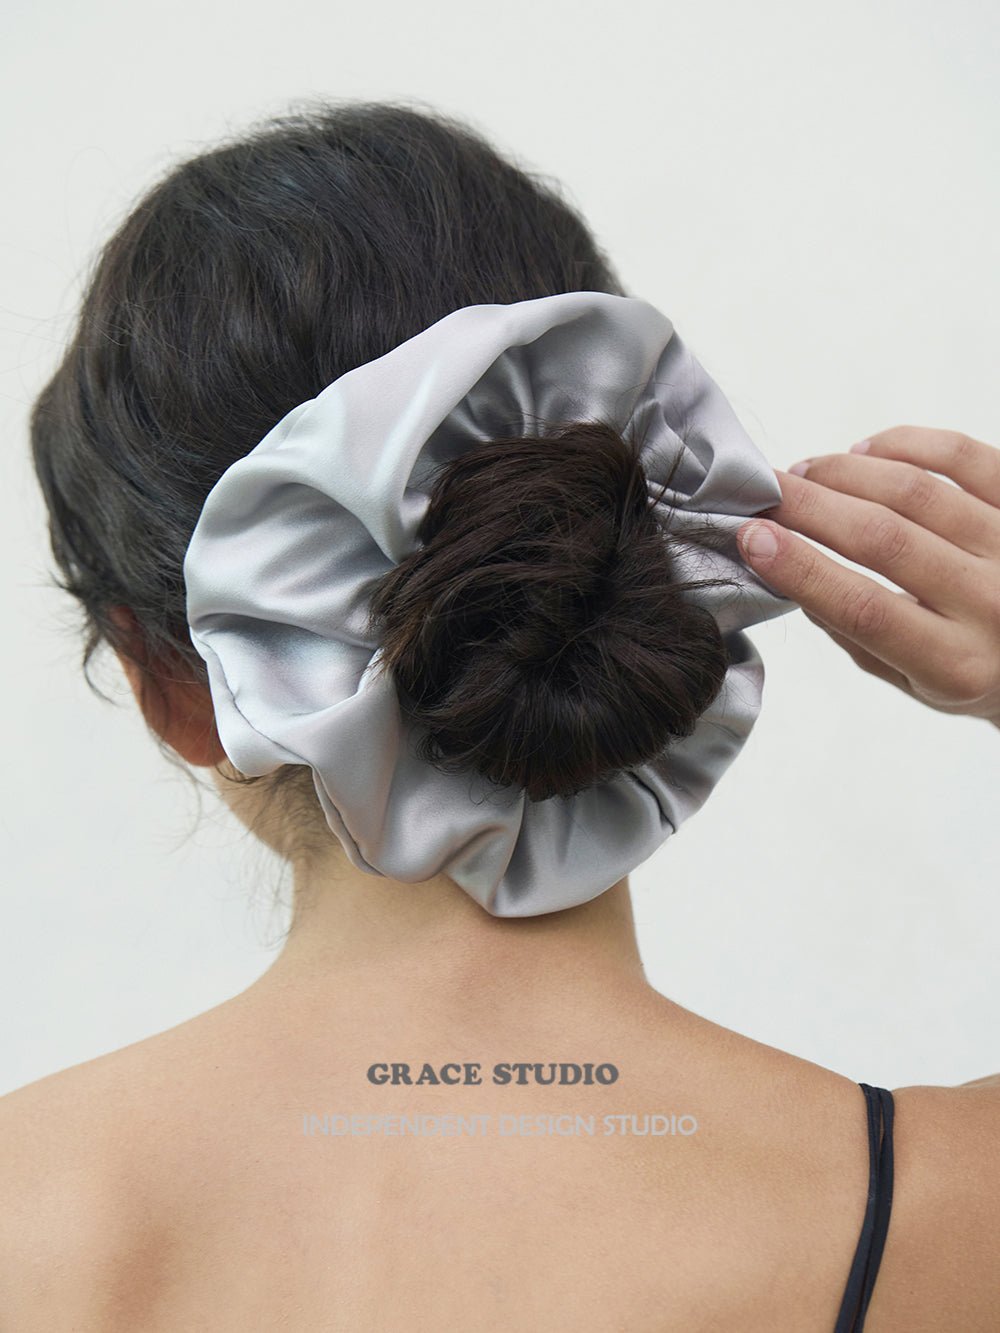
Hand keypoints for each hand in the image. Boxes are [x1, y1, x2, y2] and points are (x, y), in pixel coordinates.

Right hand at [735, 426, 999, 728]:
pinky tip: (864, 450)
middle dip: (809, 507)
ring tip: (804, 473)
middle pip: (883, 539)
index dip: (801, 567)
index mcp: (955, 664)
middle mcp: (992, 603)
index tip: (752, 536)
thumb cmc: (974, 668)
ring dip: (844, 473)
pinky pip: (963, 455)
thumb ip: (856, 634)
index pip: (864, 607)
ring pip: (915, 491)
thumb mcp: (914, 679)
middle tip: (762, 492)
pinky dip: (904, 443)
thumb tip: (788, 569)